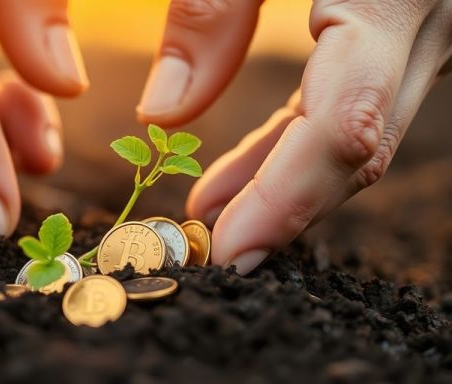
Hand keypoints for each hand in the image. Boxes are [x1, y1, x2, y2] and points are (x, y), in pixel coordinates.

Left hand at [138, 0, 451, 273]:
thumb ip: (211, 9)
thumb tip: (164, 114)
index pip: (343, 123)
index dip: (286, 198)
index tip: (227, 249)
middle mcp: (427, 22)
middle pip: (355, 146)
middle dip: (282, 211)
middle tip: (209, 256)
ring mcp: (425, 33)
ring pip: (354, 136)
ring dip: (279, 186)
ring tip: (208, 218)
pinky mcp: (404, 34)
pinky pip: (350, 107)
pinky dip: (292, 149)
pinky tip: (238, 178)